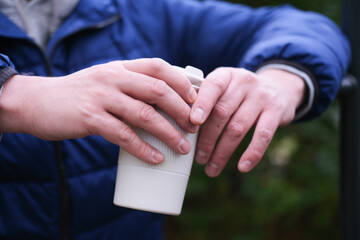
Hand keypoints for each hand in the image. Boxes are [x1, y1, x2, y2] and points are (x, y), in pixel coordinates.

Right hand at [0, 58, 197, 162]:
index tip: (195, 101)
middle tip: (193, 127)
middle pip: (158, 91)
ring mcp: (101, 97)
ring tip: (181, 148)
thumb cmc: (79, 95)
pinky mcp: (90, 118)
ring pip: (145, 114)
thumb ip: (129, 86)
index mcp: (120, 67)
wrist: (38, 102)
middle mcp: (113, 77)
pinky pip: (124, 135)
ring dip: (168, 133)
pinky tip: (155, 158)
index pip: (158, 67)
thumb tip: (163, 105)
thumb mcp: (105, 80)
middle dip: (181, 110)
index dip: (181, 82)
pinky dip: (143, 148)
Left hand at [190, 67, 304, 176]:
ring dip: (223, 152)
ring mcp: (262, 96)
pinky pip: (263, 135)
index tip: (193, 122)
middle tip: (199, 158)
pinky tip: (242, 167)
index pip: (213, 85)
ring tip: (212, 168)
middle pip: (222, 112)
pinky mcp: (276, 111)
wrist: (278, 88)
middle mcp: (244, 82)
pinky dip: (252, 153)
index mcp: (226, 75)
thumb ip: (206, 100)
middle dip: (207, 138)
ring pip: (238, 127)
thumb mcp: (224, 88)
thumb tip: (183, 126)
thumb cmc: (239, 93)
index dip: (202, 104)